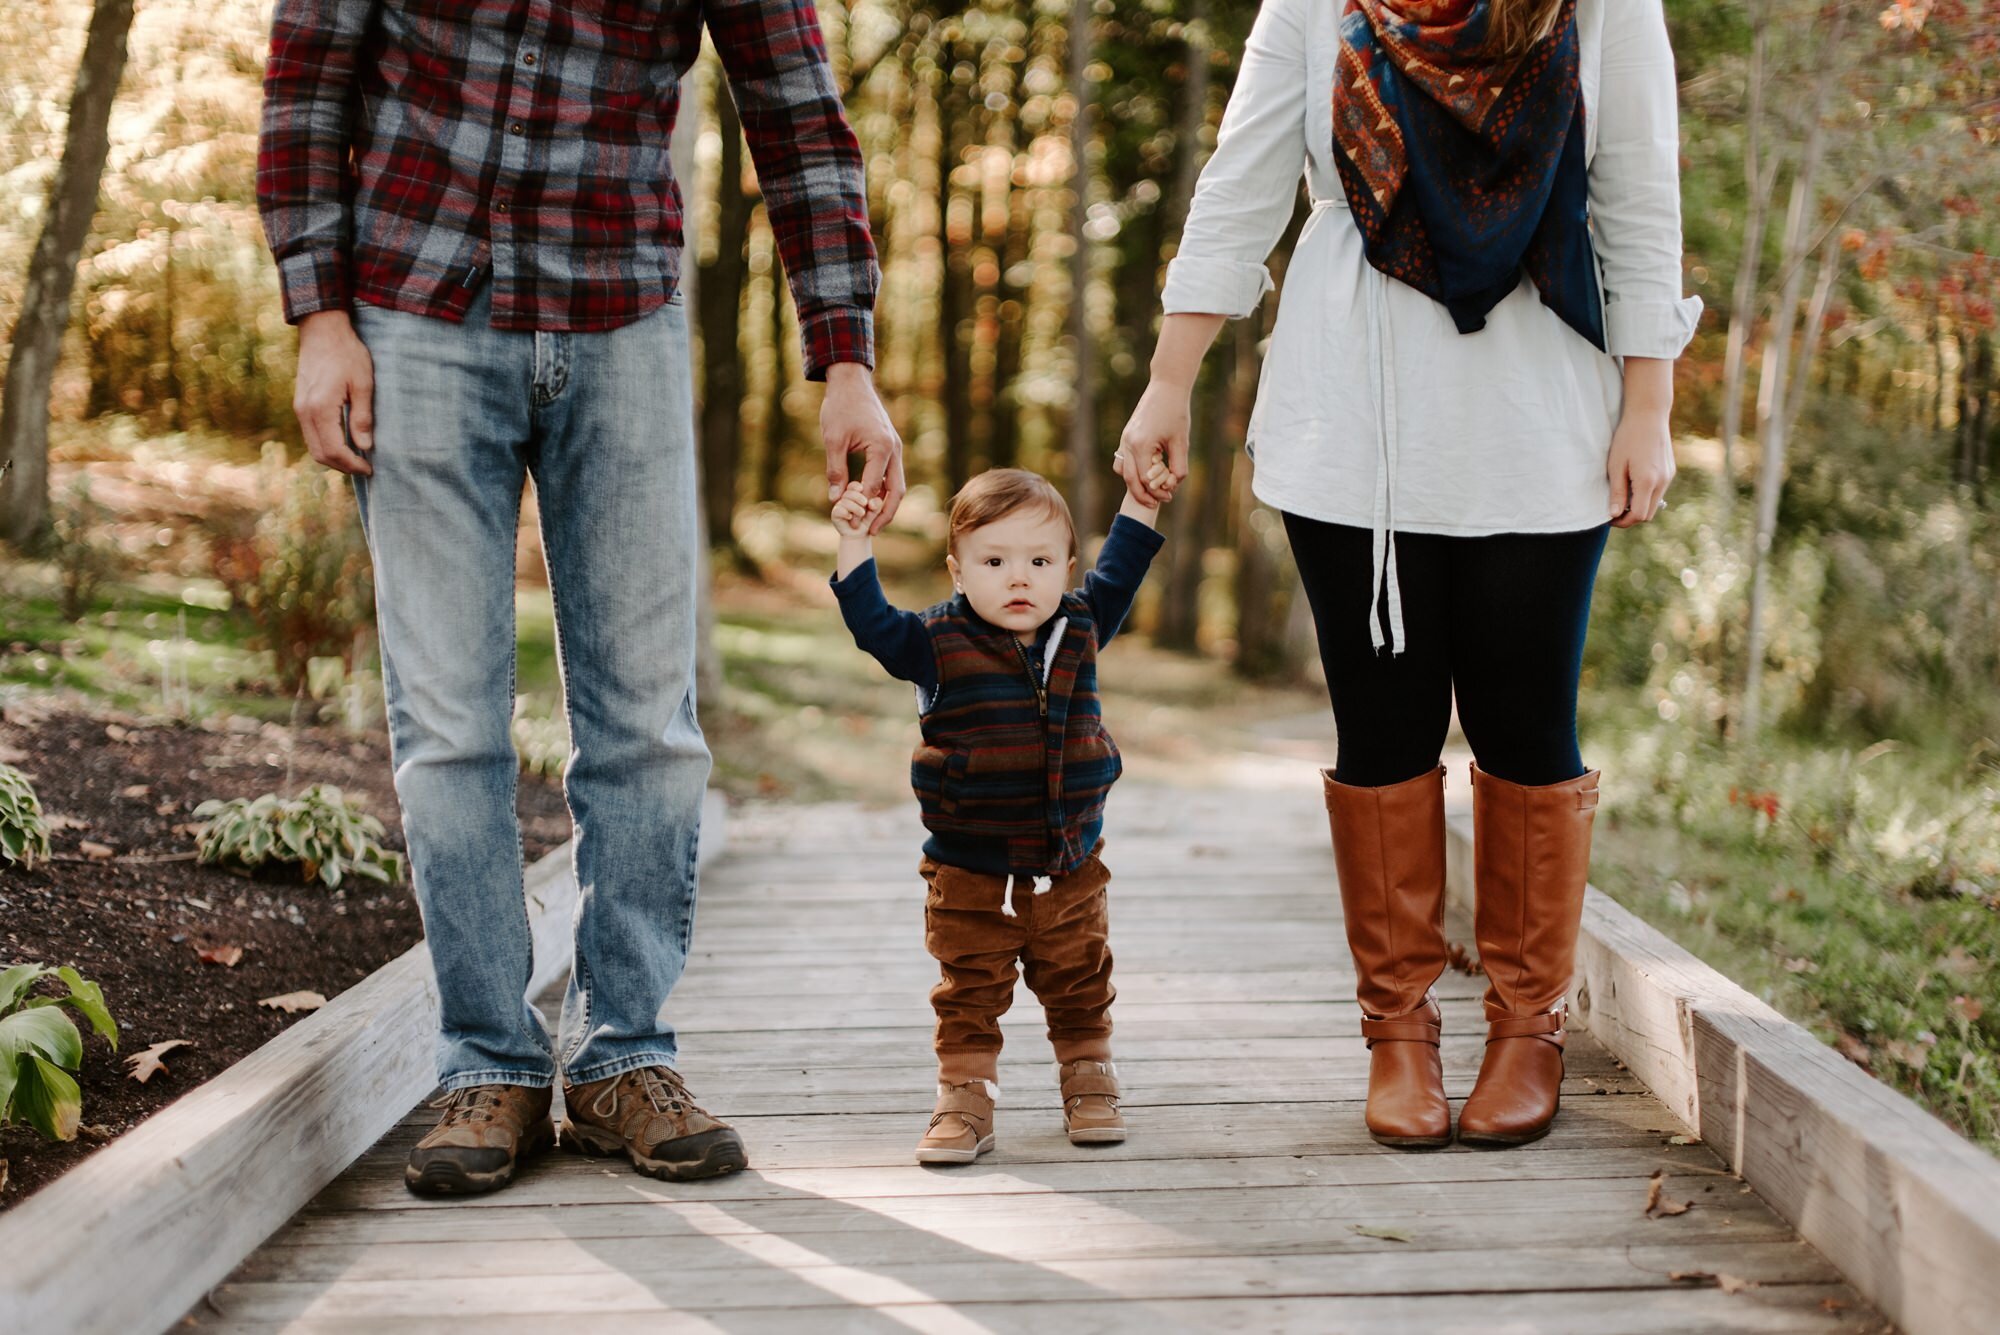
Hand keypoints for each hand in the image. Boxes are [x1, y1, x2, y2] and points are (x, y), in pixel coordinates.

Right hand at [295, 310, 375, 475]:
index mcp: (320, 408)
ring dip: (334, 457)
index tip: (370, 468)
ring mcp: (299, 408)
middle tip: (365, 468)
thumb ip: (362, 417)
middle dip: (343, 466)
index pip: (334, 450)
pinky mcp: (301, 404)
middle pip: (320, 453)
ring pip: (313, 446)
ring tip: (357, 458)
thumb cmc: (347, 354)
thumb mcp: (363, 384)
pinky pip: (311, 434)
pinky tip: (345, 443)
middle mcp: (304, 412)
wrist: (322, 330)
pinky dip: (326, 445)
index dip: (352, 464)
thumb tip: (365, 446)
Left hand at [821, 363, 903, 534]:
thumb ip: (835, 470)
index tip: (850, 522)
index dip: (861, 507)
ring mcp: (895, 449)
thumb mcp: (833, 440)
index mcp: (882, 448)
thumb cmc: (841, 407)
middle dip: (884, 515)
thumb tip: (835, 499)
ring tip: (872, 524)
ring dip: (886, 506)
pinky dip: (884, 492)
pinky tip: (871, 503)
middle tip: (871, 532)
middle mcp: (894, 450)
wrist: (851, 382)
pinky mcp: (890, 447)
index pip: (874, 487)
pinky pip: (892, 475)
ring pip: (897, 485)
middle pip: (896, 492)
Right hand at [831, 481, 881, 537]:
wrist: (860, 534)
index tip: (862, 490)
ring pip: (845, 498)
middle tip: (864, 504)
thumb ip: (876, 503)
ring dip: (855, 507)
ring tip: (861, 513)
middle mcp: (847, 495)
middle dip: (858, 496)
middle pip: (850, 487)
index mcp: (857, 491)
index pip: (855, 484)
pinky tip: (849, 517)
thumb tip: (870, 504)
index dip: (857, 486)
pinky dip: (846, 513)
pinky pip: (838, 509)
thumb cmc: (869, 519)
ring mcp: (839, 503)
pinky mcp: (835, 513)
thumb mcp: (876, 510)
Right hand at [1117, 378, 1191, 505]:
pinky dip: (1131, 470)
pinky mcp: (1126, 436)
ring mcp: (1124, 439)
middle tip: (1157, 504)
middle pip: (1130, 480)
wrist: (1166, 387)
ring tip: (1150, 490)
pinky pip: (1122, 460)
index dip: (1158, 492)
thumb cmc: (1176, 413)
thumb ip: (1178, 467)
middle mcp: (1128, 443)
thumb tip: (1172, 486)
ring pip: (1123, 471)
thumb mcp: (1181, 442)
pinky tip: (1145, 472)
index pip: (1146, 480)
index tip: (1170, 496)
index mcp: (1141, 445)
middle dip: (1143, 495)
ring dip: (1134, 484)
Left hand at [1609, 358, 1673, 527]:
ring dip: (1639, 505)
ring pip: (1655, 504)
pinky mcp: (1670, 471)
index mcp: (1647, 481)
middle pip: (1648, 514)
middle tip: (1614, 509)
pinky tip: (1634, 483)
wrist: (1649, 415)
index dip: (1623, 522)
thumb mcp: (1616, 465)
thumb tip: (1615, 514)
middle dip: (1631, 516)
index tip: (1609, 518)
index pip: (1638, 515)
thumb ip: (1617, 492)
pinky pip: (1659, 491)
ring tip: (1622, 495)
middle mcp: (1662, 481)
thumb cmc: (1627, 438)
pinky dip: (1646, 495)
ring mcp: (1669, 476)